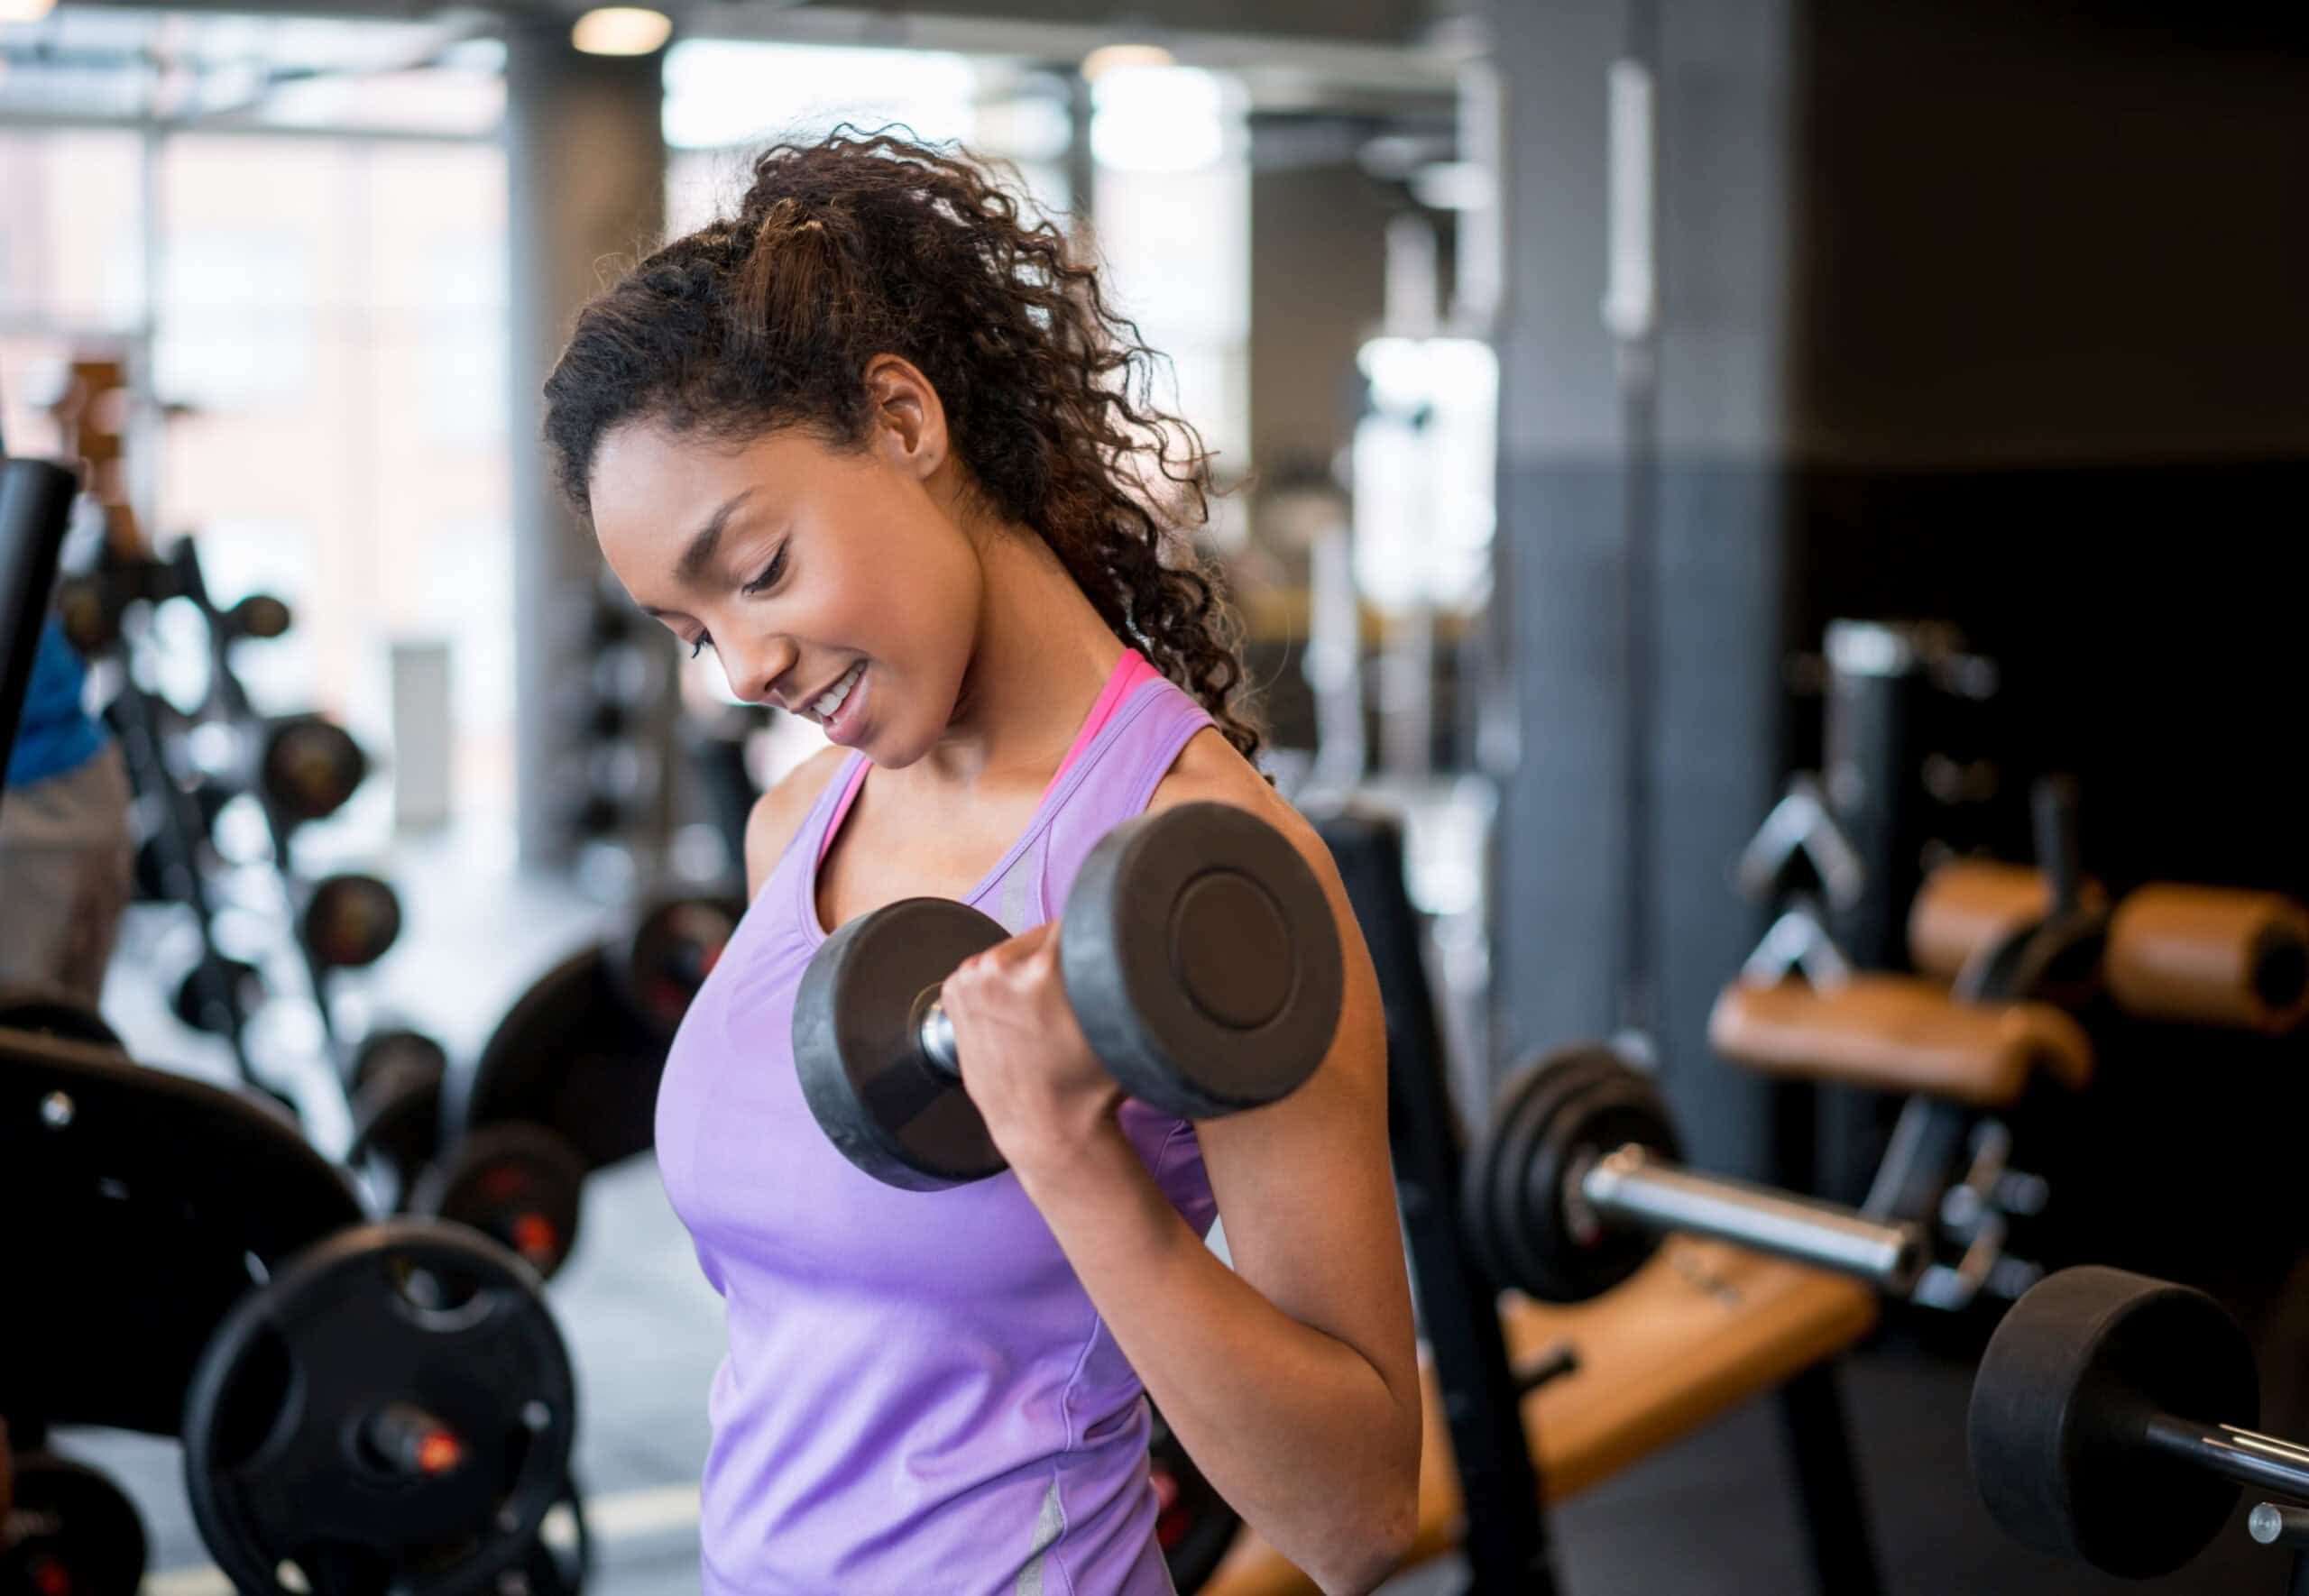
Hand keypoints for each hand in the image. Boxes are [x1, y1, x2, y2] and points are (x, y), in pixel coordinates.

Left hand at [936, 920, 1125, 1175]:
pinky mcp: (954, 992)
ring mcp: (971, 981)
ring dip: (1028, 969)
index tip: (1095, 964)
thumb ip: (1118, 967)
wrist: (1042, 1127)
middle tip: (1068, 998)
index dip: (1092, 939)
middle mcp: (1000, 968)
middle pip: (1043, 936)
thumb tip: (1120, 931)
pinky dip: (1001, 985)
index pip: (1077, 920)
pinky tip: (1016, 1016)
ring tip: (1041, 1011)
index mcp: (1045, 968)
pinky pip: (988, 971)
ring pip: (1015, 952)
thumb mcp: (1119, 1019)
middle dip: (1059, 956)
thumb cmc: (1086, 1084)